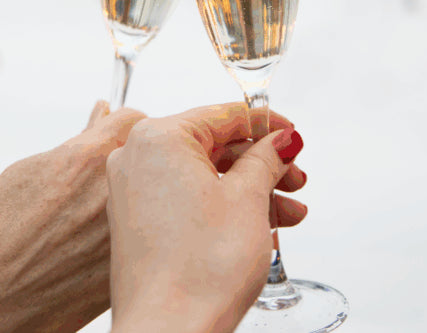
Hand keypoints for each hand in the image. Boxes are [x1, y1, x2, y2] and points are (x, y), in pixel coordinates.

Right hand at [0, 101, 144, 332]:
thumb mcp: (28, 172)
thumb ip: (76, 143)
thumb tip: (102, 113)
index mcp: (88, 158)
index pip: (135, 119)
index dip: (124, 128)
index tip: (115, 139)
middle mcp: (115, 192)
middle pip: (149, 159)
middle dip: (133, 163)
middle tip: (104, 182)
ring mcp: (125, 235)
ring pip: (151, 201)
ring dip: (135, 201)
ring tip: (92, 219)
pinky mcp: (126, 271)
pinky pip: (141, 239)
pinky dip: (127, 238)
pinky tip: (92, 248)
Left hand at [107, 103, 306, 332]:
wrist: (167, 330)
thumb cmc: (199, 269)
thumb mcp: (247, 199)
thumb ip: (266, 159)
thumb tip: (279, 140)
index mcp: (158, 138)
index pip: (223, 115)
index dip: (267, 124)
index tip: (292, 136)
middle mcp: (136, 158)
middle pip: (213, 146)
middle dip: (261, 164)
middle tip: (295, 178)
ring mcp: (131, 193)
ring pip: (202, 177)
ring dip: (248, 190)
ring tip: (288, 213)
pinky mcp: (135, 224)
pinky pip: (185, 200)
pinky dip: (222, 208)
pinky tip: (258, 226)